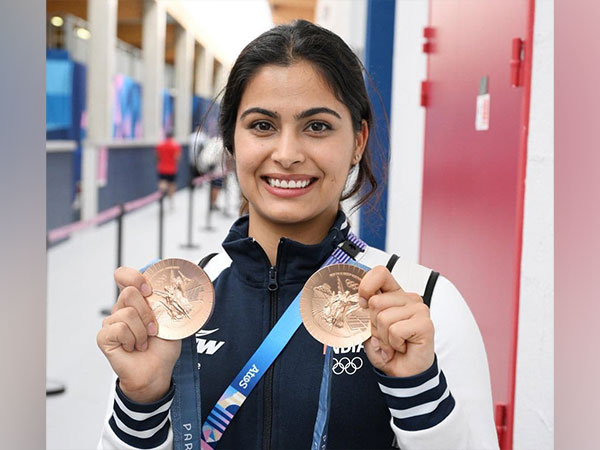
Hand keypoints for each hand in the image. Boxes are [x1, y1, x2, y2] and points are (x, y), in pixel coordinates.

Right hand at [97, 267, 180, 402]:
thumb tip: (169, 288)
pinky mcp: (104, 336)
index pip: (124, 275)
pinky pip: (119, 329)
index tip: (149, 291)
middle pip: (129, 292)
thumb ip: (166, 302)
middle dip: (148, 313)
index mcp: (137, 300)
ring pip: (127, 313)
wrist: (157, 370)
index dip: (134, 277)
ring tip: (144, 341)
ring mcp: (111, 322)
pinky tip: (133, 347)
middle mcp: (121, 308)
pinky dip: (132, 340)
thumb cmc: (163, 346)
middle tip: (154, 329)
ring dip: (142, 331)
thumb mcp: (171, 320)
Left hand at [358, 266, 434, 377]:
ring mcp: (418, 309)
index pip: (380, 273)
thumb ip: (364, 313)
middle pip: (375, 301)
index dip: (366, 286)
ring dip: (383, 337)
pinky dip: (393, 343)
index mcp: (393, 295)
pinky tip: (402, 347)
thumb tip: (360, 301)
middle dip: (373, 324)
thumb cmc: (388, 350)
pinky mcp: (424, 323)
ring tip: (393, 343)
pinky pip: (395, 330)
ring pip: (383, 318)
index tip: (362, 303)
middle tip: (385, 336)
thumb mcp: (368, 329)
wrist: (404, 374)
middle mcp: (407, 298)